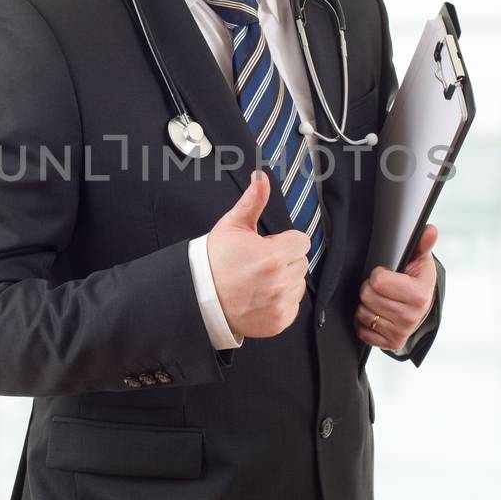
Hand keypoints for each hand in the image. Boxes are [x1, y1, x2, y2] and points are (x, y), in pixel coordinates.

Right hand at [207, 170, 310, 337]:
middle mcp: (280, 282)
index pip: (301, 242)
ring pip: (298, 284)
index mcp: (273, 256)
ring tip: (258, 281)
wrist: (199, 297)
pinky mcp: (279, 322)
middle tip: (258, 264)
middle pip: (301, 262)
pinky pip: (293, 306)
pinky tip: (259, 296)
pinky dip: (281, 302)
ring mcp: (280, 304)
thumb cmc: (214, 261)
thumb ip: (253, 201)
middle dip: (285, 260)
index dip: (284, 242)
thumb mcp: (232, 226)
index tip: (267, 246)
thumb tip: (261, 177)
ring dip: (285, 281)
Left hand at [354, 224, 437, 351]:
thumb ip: (422, 244)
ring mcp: (400, 332)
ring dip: (367, 305)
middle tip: (383, 288)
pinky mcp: (390, 344)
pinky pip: (362, 330)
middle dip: (370, 288)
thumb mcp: (421, 261)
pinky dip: (365, 322)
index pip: (378, 281)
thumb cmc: (418, 281)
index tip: (388, 274)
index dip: (379, 274)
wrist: (423, 308)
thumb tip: (430, 230)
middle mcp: (410, 317)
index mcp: (419, 296)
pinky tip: (378, 314)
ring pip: (362, 313)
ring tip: (381, 300)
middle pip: (367, 296)